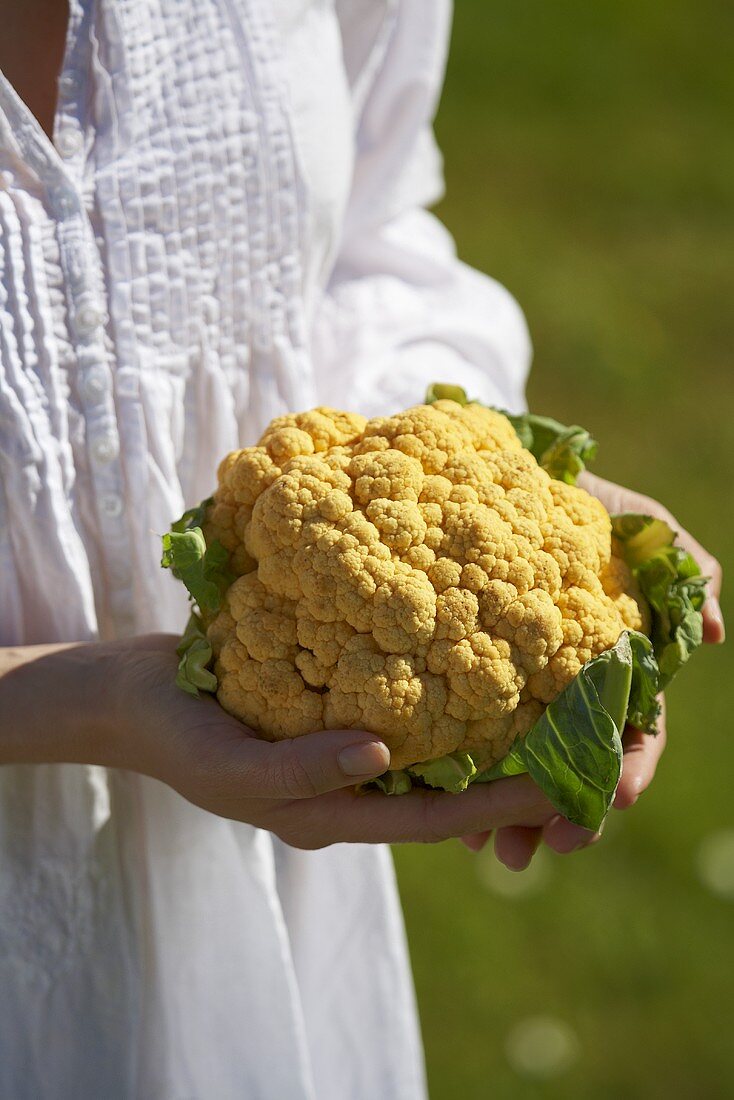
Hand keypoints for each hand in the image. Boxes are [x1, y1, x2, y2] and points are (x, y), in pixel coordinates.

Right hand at [102, 634, 558, 847]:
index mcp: (327, 816)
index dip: (495, 805)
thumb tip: (381, 757)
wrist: (134, 697)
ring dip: (480, 738)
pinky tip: (466, 671)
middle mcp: (345, 790)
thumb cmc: (177, 734)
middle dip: (506, 778)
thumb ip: (300, 772)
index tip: (559, 785)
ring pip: (426, 755)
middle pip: (441, 792)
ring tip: (539, 709)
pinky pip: (397, 715)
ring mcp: (338, 755)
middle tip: (574, 748)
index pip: (430, 817)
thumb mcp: (229, 764)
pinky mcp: (328, 715)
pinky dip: (437, 702)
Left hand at [461, 473, 723, 868]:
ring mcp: (515, 694)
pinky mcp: (464, 683)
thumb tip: (713, 632)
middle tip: (534, 847)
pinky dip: (458, 781)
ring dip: (506, 819)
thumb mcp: (639, 523)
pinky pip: (461, 744)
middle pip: (573, 769)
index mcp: (613, 669)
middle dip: (562, 815)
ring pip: (516, 772)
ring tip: (487, 850)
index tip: (617, 798)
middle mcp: (566, 692)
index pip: (633, 734)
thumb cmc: (576, 501)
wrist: (497, 479)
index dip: (629, 769)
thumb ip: (685, 570)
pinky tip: (441, 809)